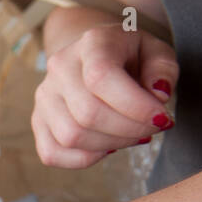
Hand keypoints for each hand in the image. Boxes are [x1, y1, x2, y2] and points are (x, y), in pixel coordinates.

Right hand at [32, 22, 177, 167]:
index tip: (162, 118)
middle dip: (128, 131)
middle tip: (152, 129)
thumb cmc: (130, 56)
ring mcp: (44, 96)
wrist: (93, 56)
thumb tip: (157, 97)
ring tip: (132, 136)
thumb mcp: (156, 51)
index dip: (134, 106)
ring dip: (111, 145)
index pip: (101, 78)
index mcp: (91, 43)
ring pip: (71, 137)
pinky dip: (84, 159)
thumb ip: (163, 71)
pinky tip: (107, 147)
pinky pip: (52, 154)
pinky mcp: (38, 121)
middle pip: (87, 114)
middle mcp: (60, 68)